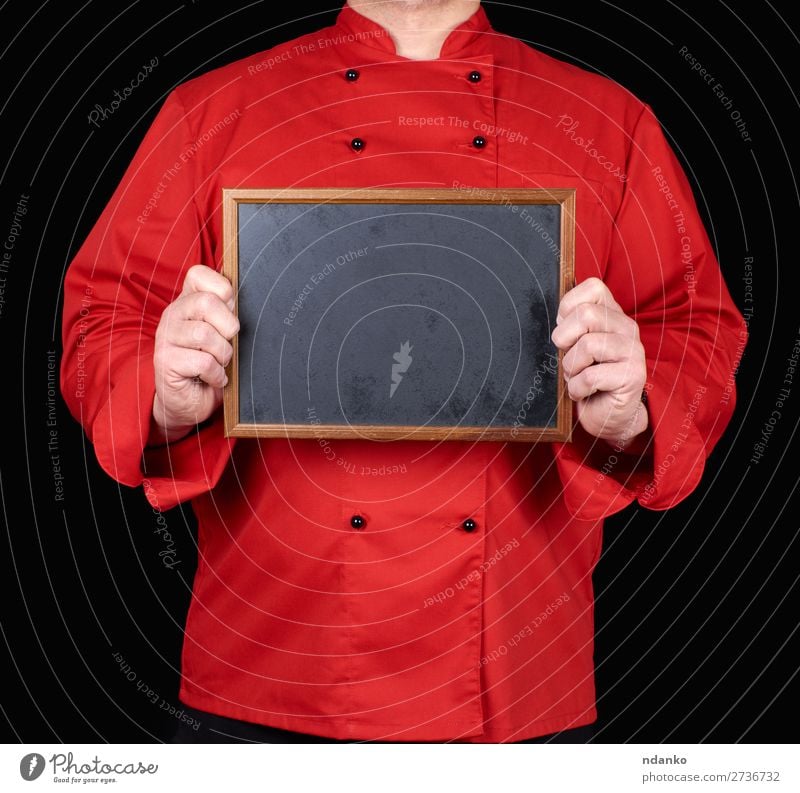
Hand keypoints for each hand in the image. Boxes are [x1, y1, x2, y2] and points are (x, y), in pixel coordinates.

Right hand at [149, 265, 238, 444]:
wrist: (189, 402)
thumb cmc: (210, 365)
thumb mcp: (223, 335)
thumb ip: (228, 314)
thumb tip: (242, 299)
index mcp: (187, 301)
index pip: (198, 274)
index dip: (223, 290)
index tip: (229, 311)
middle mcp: (173, 314)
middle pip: (206, 303)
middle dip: (228, 327)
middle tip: (227, 343)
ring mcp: (165, 336)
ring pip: (205, 335)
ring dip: (222, 354)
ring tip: (219, 363)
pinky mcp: (164, 360)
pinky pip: (203, 362)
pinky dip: (216, 374)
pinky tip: (212, 378)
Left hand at [551, 277, 647, 447]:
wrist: (608, 415)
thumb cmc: (587, 378)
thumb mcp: (573, 346)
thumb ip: (570, 324)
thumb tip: (558, 315)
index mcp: (613, 315)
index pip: (593, 288)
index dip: (568, 308)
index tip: (567, 333)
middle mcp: (627, 328)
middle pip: (586, 314)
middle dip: (565, 341)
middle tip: (571, 359)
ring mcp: (633, 351)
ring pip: (587, 345)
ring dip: (572, 368)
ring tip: (578, 377)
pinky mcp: (633, 376)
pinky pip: (591, 377)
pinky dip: (578, 389)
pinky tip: (586, 393)